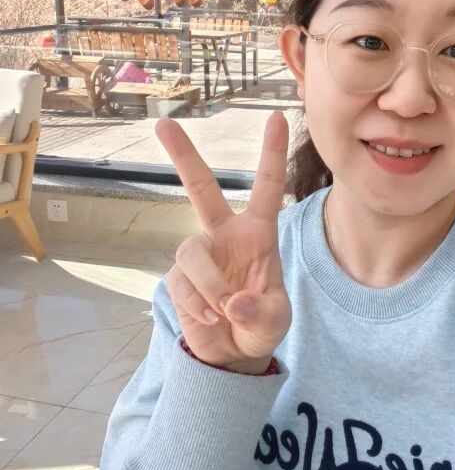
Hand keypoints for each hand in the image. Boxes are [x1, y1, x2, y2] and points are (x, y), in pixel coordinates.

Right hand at [156, 111, 291, 372]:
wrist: (233, 354)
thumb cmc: (262, 325)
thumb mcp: (275, 321)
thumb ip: (262, 313)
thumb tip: (234, 303)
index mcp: (258, 232)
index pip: (268, 186)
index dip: (272, 152)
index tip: (276, 115)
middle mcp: (225, 234)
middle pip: (200, 188)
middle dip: (183, 156)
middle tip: (163, 124)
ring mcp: (200, 254)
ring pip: (192, 252)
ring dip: (209, 285)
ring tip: (224, 311)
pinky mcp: (178, 277)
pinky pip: (183, 284)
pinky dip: (198, 305)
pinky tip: (213, 320)